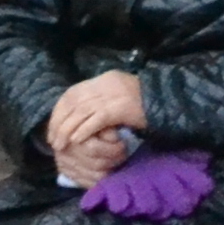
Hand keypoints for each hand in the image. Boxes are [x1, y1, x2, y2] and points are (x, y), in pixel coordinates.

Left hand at [46, 70, 143, 186]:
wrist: (170, 104)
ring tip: (61, 144)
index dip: (58, 111)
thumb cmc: (146, 105)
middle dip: (59, 123)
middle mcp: (105, 84)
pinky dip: (83, 131)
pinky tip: (77, 141)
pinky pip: (95, 121)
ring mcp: (112, 96)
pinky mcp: (119, 109)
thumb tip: (79, 115)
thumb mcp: (120, 97)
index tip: (53, 127)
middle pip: (72, 103)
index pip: (71, 94)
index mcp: (104, 80)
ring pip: (79, 113)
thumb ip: (101, 101)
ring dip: (67, 130)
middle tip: (53, 140)